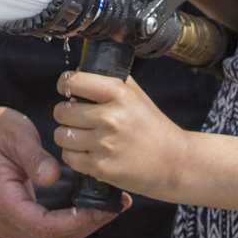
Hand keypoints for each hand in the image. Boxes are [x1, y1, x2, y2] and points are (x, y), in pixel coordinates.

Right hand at [0, 105, 122, 237]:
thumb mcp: (14, 135)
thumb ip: (34, 157)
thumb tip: (53, 176)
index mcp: (4, 204)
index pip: (46, 227)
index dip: (79, 221)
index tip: (103, 208)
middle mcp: (5, 221)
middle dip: (88, 225)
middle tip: (116, 206)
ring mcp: (10, 223)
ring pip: (52, 237)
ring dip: (82, 225)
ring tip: (108, 206)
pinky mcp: (17, 217)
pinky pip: (47, 228)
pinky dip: (70, 221)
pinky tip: (88, 207)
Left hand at [53, 71, 191, 203]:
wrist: (176, 163)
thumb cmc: (155, 127)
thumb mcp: (138, 95)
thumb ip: (112, 81)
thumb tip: (83, 70)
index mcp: (119, 93)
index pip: (73, 81)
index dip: (65, 85)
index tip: (67, 90)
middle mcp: (110, 117)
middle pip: (62, 111)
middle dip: (65, 114)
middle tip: (77, 118)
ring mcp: (105, 143)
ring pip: (61, 135)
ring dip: (67, 136)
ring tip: (81, 136)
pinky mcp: (102, 167)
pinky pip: (69, 157)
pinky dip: (74, 156)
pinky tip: (87, 152)